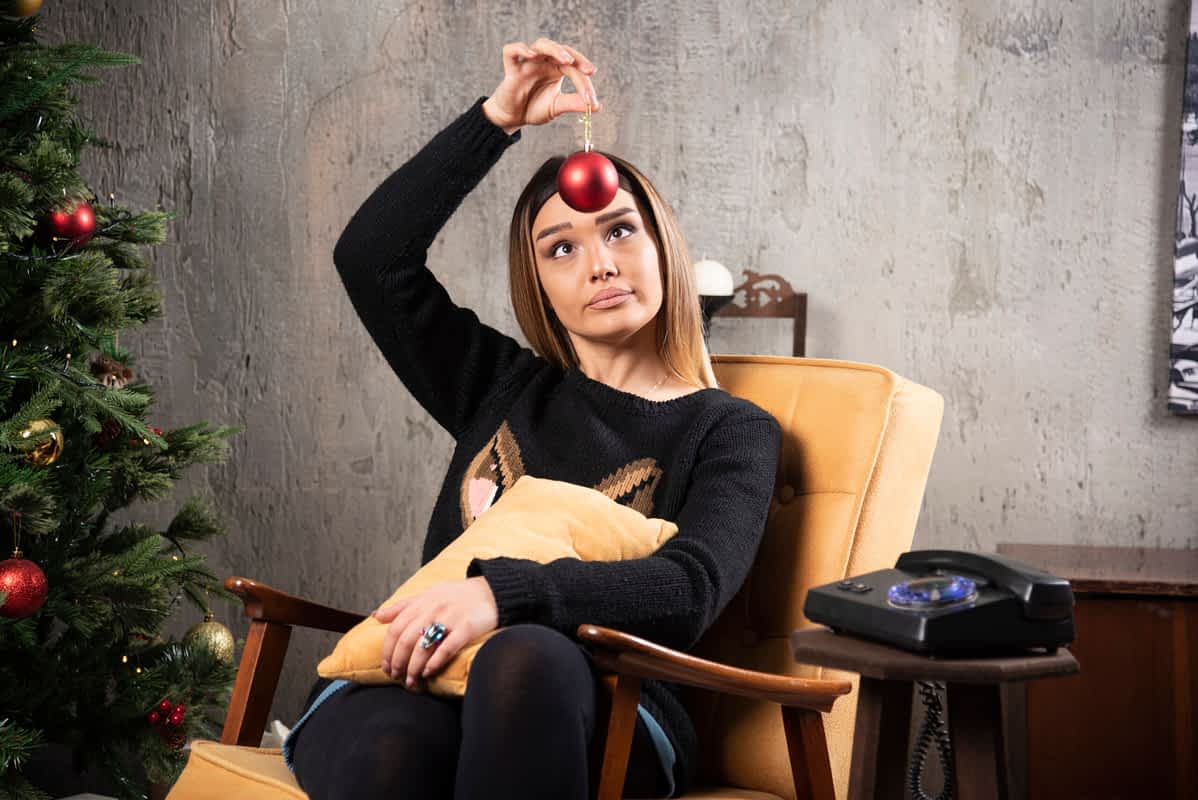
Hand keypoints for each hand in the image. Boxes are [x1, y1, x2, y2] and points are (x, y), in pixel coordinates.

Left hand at [374, 576, 499, 686]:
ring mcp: (451, 617)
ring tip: (411, 681)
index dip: (387, 650)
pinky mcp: (468, 627)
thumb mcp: (429, 594)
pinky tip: (428, 673)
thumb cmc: (458, 595)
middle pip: (407, 640)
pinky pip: (447, 648)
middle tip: (395, 677)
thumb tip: (377, 616)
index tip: (385, 666)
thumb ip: (404, 606)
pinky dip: (434, 662)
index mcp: (423, 601)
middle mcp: (434, 608)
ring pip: (423, 647)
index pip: (396, 628)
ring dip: (413, 668)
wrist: (493, 591)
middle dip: (397, 662)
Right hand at [482, 37, 599, 134]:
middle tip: (588, 70)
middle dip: (576, 57)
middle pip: (561, 50)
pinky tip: (531, 54)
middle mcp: (544, 62)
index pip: (573, 67)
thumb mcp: (557, 107)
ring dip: (555, 49)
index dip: (584, 79)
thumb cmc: (533, 108)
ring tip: (567, 60)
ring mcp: (528, 63)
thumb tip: (597, 106)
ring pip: (541, 44)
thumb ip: (574, 103)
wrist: (513, 117)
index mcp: (556, 69)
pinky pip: (511, 51)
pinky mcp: (512, 69)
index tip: (592, 98)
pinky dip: (521, 49)